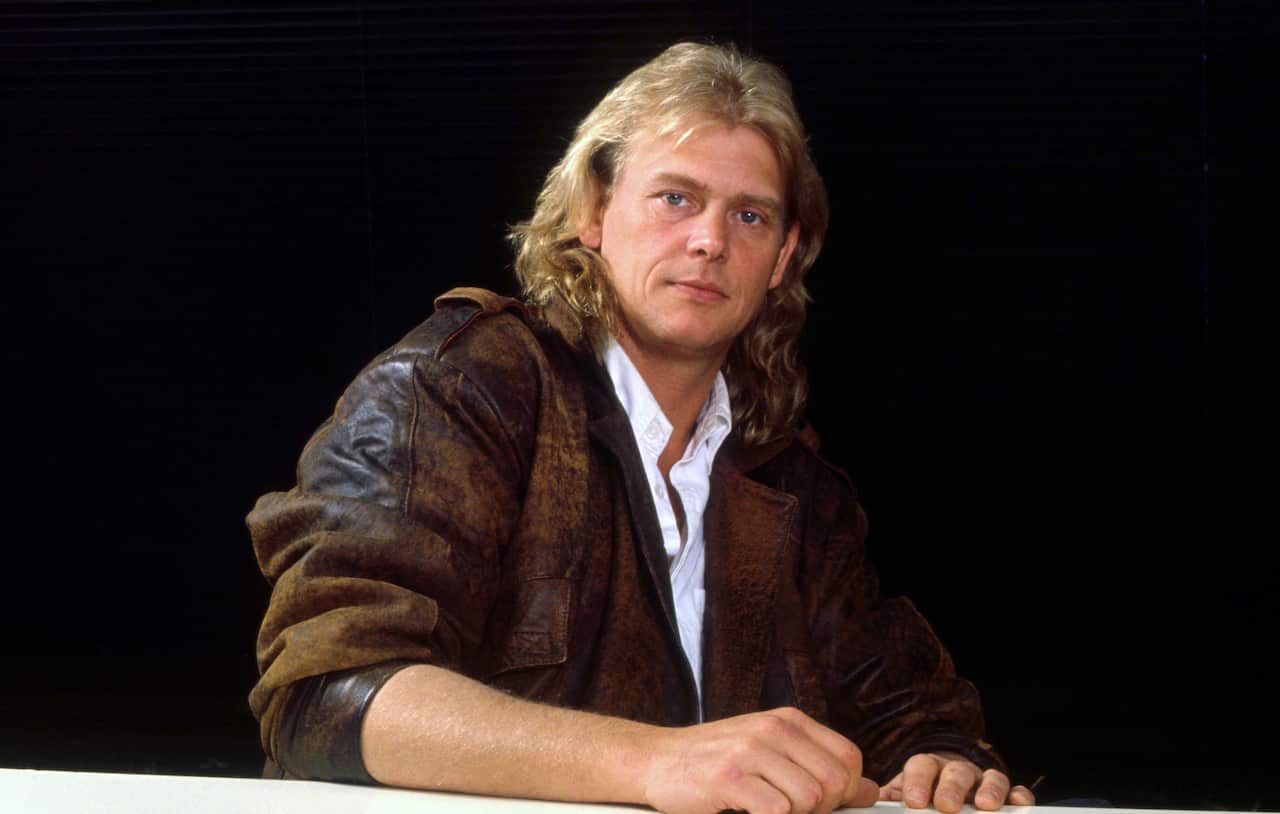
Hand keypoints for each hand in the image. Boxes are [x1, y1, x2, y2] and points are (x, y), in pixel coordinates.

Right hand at [638, 706, 880, 813]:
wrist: (657, 759)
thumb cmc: (716, 760)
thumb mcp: (771, 753)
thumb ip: (818, 768)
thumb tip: (870, 792)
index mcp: (788, 720)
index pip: (849, 758)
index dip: (845, 790)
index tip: (824, 804)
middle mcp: (772, 729)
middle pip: (834, 782)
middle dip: (822, 809)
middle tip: (791, 811)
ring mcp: (750, 751)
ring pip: (809, 799)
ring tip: (765, 809)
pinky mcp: (728, 777)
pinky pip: (776, 811)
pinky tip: (747, 811)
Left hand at [879, 753, 1034, 811]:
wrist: (943, 788)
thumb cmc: (921, 794)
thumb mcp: (904, 795)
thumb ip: (891, 798)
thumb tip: (873, 803)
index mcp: (927, 767)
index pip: (921, 765)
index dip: (917, 781)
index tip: (913, 801)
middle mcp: (956, 770)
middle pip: (955, 772)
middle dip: (950, 788)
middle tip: (945, 805)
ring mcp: (982, 780)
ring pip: (990, 777)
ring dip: (989, 790)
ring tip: (985, 805)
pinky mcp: (1005, 793)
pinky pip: (1015, 791)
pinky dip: (1018, 796)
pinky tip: (1018, 804)